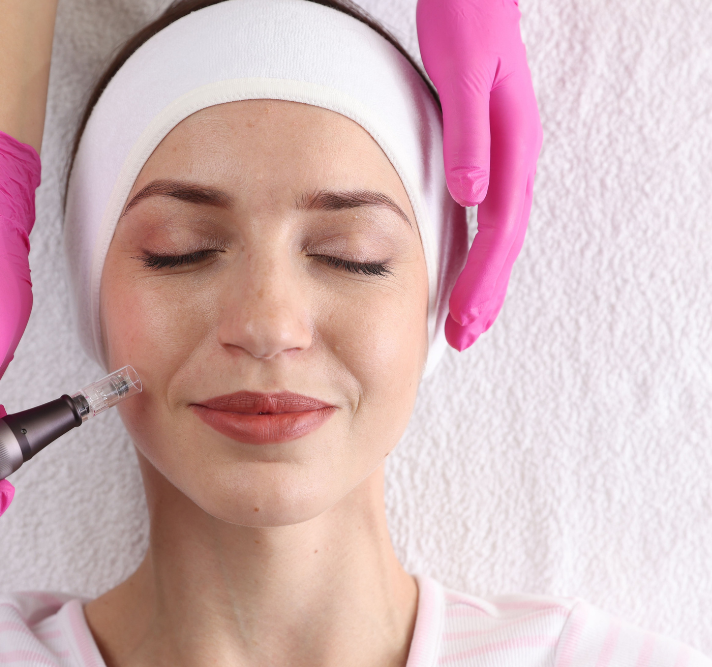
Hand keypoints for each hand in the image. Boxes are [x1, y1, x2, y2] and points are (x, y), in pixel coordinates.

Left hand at [417, 0, 542, 349]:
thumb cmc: (468, 24)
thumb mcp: (464, 76)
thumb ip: (469, 137)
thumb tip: (473, 196)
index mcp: (513, 146)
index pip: (500, 228)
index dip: (483, 278)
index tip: (463, 318)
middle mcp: (513, 158)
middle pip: (503, 241)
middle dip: (485, 294)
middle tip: (464, 338)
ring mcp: (503, 156)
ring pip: (497, 233)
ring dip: (483, 278)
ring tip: (467, 321)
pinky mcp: (486, 152)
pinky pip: (485, 213)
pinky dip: (475, 248)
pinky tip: (463, 267)